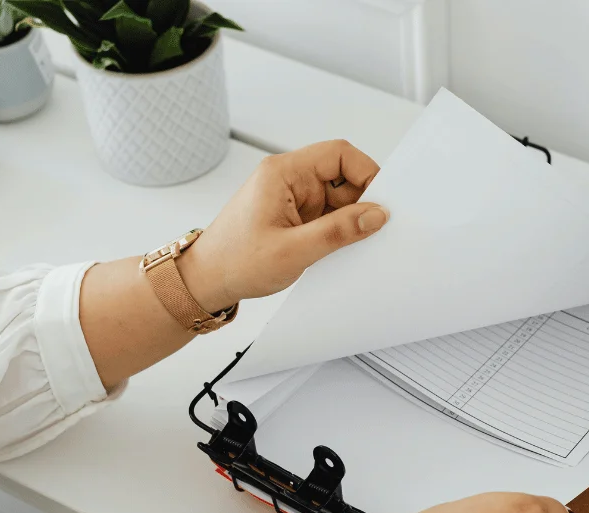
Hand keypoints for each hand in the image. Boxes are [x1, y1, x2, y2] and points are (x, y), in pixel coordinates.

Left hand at [180, 140, 386, 310]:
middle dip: (361, 201)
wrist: (206, 281)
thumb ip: (338, 232)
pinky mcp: (294, 216)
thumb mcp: (293, 251)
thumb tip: (375, 215)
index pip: (339, 154)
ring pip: (338, 198)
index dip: (367, 173)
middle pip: (343, 176)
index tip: (382, 201)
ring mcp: (292, 198)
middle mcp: (289, 179)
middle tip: (372, 229)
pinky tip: (339, 249)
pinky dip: (338, 231)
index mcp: (283, 173)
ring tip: (350, 245)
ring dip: (349, 220)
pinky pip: (328, 216)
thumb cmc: (235, 262)